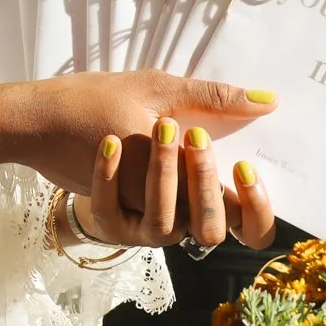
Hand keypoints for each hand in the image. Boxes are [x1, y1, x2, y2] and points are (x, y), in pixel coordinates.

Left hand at [72, 117, 275, 253]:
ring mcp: (144, 224)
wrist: (55, 120)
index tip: (243, 167)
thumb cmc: (119, 105)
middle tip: (196, 136)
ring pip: (167, 226)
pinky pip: (112, 212)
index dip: (258, 209)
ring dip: (163, 178)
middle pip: (212, 229)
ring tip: (158, 128)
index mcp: (205, 189)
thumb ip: (215, 104)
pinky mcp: (108, 219)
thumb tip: (270, 100)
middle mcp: (181, 214)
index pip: (252, 227)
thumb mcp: (167, 96)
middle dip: (206, 184)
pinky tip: (109, 142)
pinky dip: (109, 176)